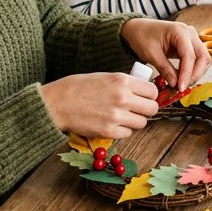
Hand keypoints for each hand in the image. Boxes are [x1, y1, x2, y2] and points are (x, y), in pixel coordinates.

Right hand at [40, 72, 158, 141]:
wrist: (58, 103)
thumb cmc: (79, 87)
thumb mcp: (105, 77)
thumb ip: (125, 83)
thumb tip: (144, 90)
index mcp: (123, 81)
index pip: (153, 91)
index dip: (150, 95)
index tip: (144, 98)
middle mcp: (123, 98)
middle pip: (152, 108)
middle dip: (146, 109)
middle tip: (137, 110)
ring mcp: (116, 116)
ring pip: (142, 123)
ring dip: (134, 121)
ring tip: (121, 117)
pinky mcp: (109, 131)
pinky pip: (127, 133)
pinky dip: (122, 130)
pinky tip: (111, 124)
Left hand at [121, 17, 210, 90]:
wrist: (138, 28)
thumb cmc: (142, 37)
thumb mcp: (151, 54)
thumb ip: (165, 69)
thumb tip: (175, 85)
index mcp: (179, 31)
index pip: (189, 56)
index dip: (186, 74)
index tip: (180, 88)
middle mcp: (190, 33)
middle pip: (202, 56)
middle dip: (195, 74)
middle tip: (182, 87)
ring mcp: (191, 37)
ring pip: (203, 58)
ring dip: (195, 73)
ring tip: (182, 84)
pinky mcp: (190, 44)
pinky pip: (197, 58)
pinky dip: (192, 69)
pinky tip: (182, 78)